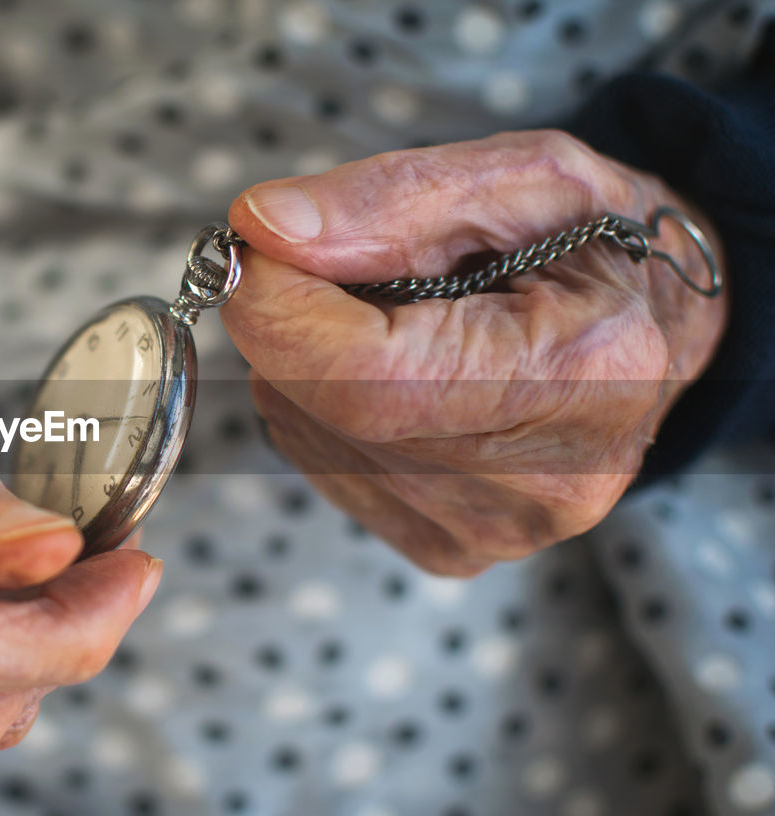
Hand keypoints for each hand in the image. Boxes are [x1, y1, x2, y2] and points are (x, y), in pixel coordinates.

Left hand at [222, 130, 726, 575]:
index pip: (370, 377)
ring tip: (392, 316)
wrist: (650, 328)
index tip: (251, 250)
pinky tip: (392, 372)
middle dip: (289, 322)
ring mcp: (493, 531)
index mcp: (580, 373)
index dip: (281, 310)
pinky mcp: (449, 549)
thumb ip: (392, 198)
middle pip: (329, 409)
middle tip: (321, 262)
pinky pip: (321, 465)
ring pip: (310, 435)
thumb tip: (263, 229)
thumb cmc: (595, 242)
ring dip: (307, 360)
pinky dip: (321, 404)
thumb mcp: (522, 178)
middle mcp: (541, 483)